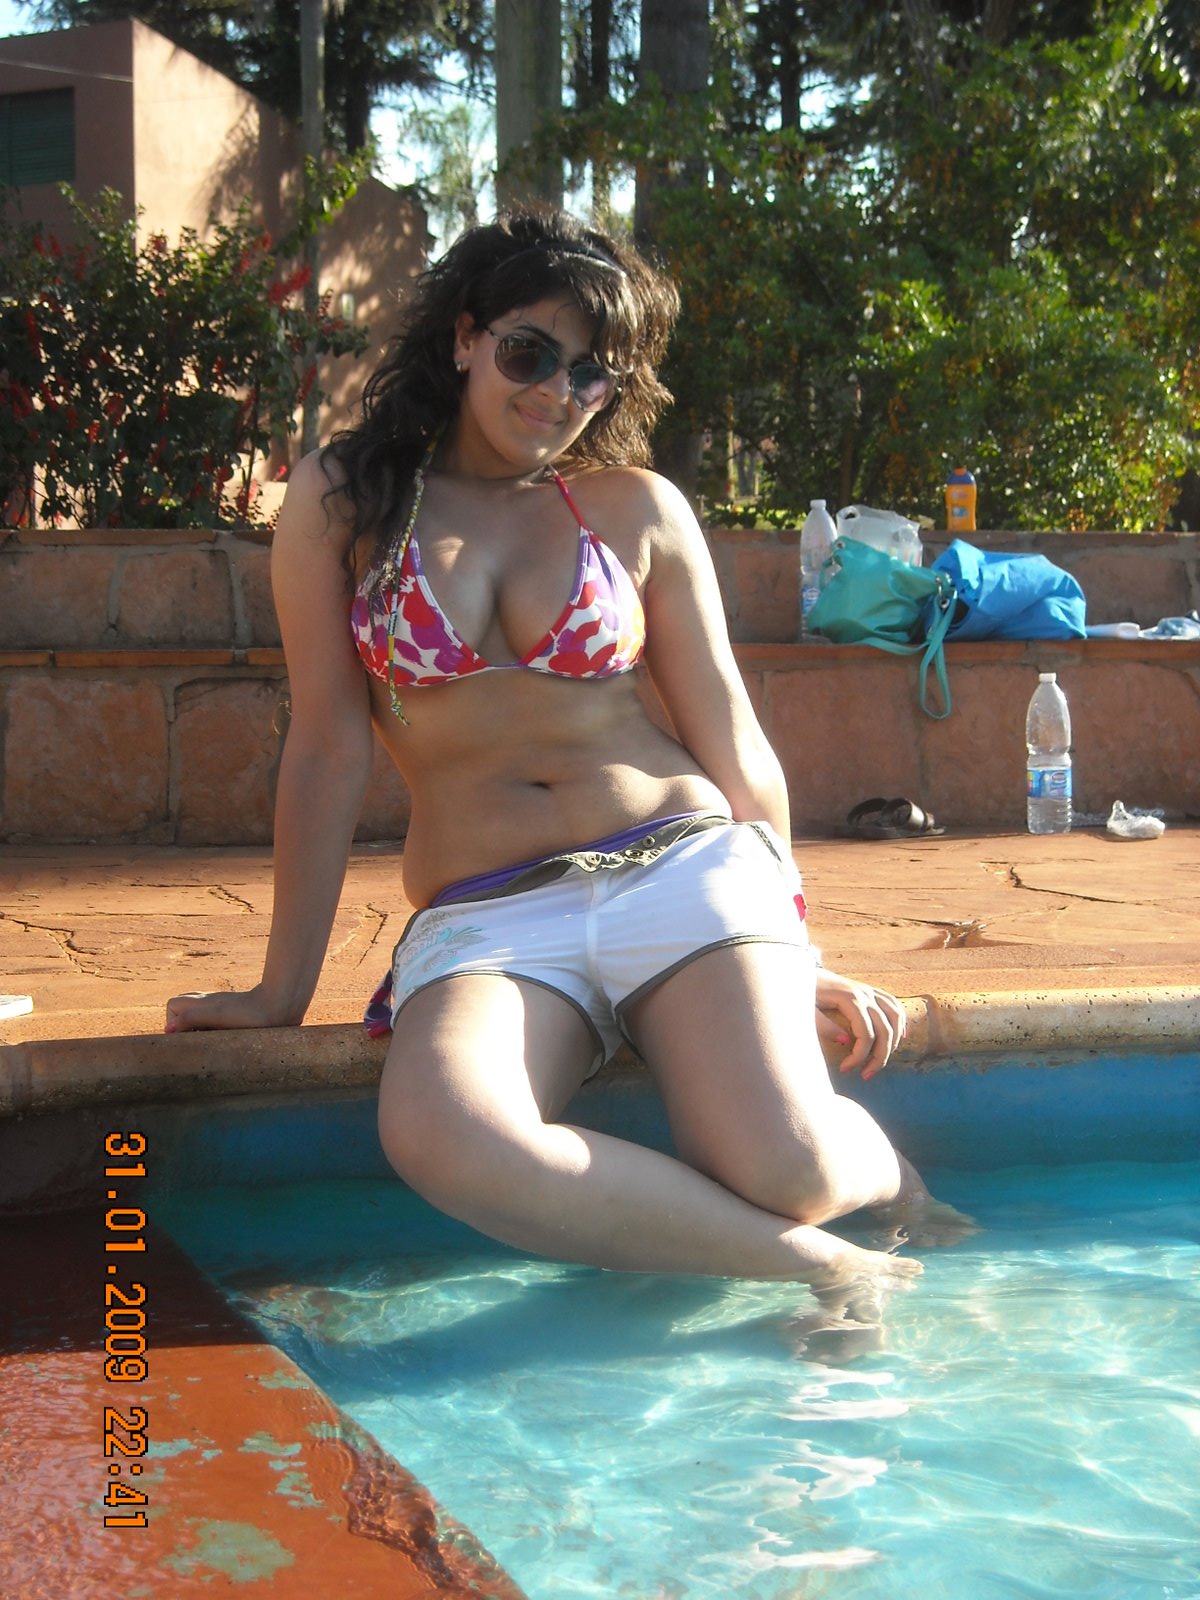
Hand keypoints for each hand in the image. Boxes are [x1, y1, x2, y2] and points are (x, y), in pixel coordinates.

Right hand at [165, 985, 295, 1033]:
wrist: (281, 1005)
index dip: (174, 1021)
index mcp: (203, 1002)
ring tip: (212, 1040)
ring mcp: (222, 1007)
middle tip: (199, 1039)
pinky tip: (226, 1038)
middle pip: (184, 1008)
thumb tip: (168, 1030)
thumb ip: (192, 1018)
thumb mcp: (218, 1016)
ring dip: (199, 1029)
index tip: (187, 1036)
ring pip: (200, 1014)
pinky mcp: (235, 1014)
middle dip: (184, 1025)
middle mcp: (210, 1002)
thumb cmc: (250, 1012)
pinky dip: (214, 1030)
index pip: (173, 1006)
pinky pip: (215, 1020)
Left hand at [813, 969, 905, 1079]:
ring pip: (895, 1018)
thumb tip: (846, 1042)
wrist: (801, 969)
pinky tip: (899, 1037)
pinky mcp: (869, 990)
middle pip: (885, 1030)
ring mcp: (869, 991)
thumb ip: (824, 1025)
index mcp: (849, 999)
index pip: (866, 1034)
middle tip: (865, 1075)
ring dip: (892, 1044)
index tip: (845, 1069)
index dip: (859, 1056)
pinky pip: (893, 1005)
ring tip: (879, 1062)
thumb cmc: (802, 991)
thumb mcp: (806, 1010)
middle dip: (879, 1057)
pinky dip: (900, 1022)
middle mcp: (865, 994)